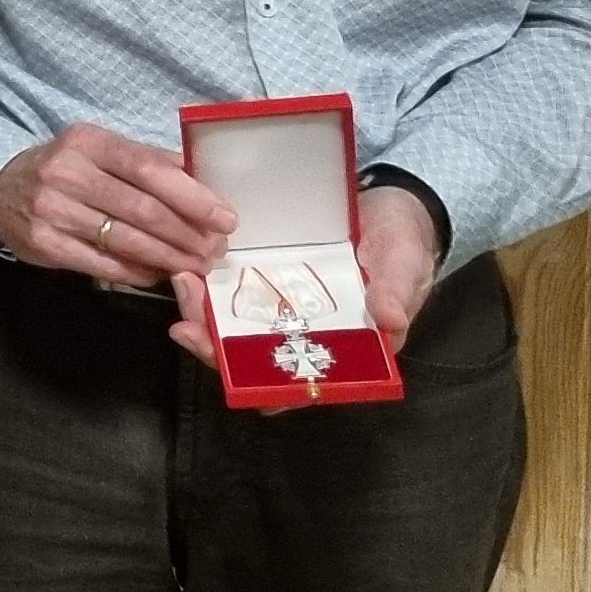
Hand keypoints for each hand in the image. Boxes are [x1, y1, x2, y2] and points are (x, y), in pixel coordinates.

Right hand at [0, 124, 234, 287]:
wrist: (0, 188)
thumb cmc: (65, 168)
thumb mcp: (100, 151)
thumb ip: (148, 162)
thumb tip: (203, 181)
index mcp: (88, 142)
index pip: (149, 169)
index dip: (192, 196)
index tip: (225, 217)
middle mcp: (67, 173)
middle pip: (142, 209)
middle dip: (187, 234)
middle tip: (216, 249)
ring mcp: (52, 210)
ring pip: (126, 241)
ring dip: (170, 257)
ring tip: (197, 265)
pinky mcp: (44, 245)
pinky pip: (103, 264)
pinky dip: (138, 272)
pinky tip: (159, 273)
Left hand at [163, 182, 439, 380]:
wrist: (390, 203)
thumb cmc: (404, 244)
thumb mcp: (407, 266)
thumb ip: (398, 293)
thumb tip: (391, 321)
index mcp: (344, 348)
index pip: (300, 382)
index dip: (264, 388)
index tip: (233, 375)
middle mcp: (305, 334)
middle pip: (253, 359)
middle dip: (216, 349)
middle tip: (187, 326)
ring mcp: (282, 307)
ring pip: (235, 326)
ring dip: (203, 316)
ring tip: (183, 287)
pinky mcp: (267, 277)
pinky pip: (233, 291)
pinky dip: (209, 287)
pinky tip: (188, 272)